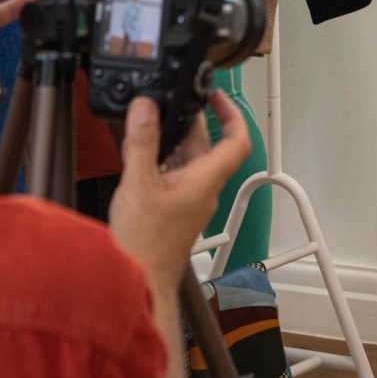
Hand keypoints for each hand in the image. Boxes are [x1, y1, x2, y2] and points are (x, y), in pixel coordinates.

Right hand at [109, 91, 249, 278]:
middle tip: (172, 105)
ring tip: (151, 126)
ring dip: (174, 142)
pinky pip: (175, 177)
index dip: (232, 113)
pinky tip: (142, 158)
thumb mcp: (139, 183)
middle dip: (191, 123)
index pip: (237, 141)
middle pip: (208, 147)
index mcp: (206, 180)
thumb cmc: (146, 246)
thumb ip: (142, 142)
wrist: (140, 282)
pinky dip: (163, 161)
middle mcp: (204, 190)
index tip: (215, 95)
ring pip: (189, 162)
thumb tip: (147, 108)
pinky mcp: (175, 211)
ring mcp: (190, 201)